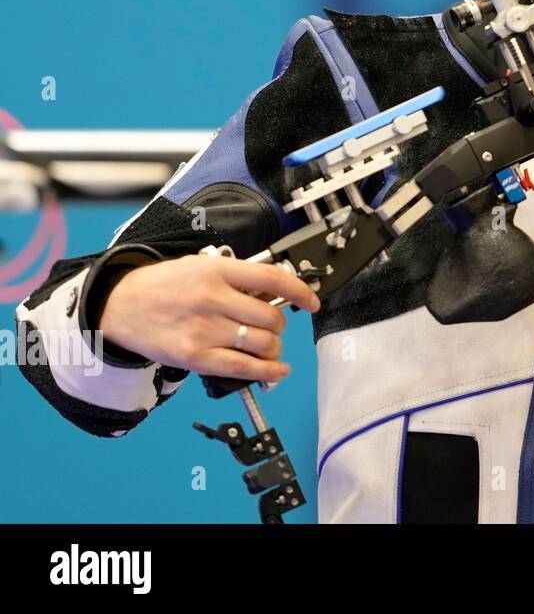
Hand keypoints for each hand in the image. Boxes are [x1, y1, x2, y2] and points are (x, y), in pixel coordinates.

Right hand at [99, 254, 320, 381]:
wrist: (118, 305)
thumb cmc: (162, 285)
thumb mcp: (201, 266)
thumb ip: (237, 278)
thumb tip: (274, 294)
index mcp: (216, 270)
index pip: (273, 278)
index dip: (301, 291)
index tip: (312, 301)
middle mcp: (212, 299)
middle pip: (271, 316)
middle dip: (279, 324)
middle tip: (272, 326)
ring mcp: (204, 330)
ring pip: (262, 343)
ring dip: (274, 347)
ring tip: (268, 346)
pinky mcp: (195, 356)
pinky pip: (243, 368)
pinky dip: (268, 371)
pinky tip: (277, 370)